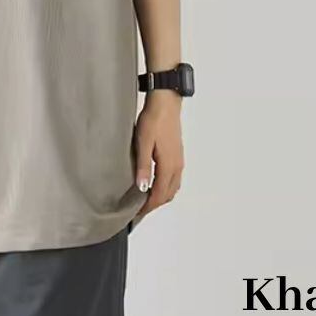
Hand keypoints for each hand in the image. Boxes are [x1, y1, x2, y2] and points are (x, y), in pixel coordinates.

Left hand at [133, 90, 184, 221]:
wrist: (166, 102)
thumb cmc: (153, 119)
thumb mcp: (143, 143)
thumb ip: (143, 166)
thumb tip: (142, 188)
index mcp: (169, 166)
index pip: (160, 195)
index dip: (148, 207)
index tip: (137, 213)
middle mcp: (177, 166)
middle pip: (168, 194)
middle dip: (155, 204)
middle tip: (139, 209)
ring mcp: (179, 160)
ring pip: (173, 186)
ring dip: (161, 195)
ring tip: (145, 198)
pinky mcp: (177, 154)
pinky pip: (174, 177)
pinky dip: (166, 186)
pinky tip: (155, 182)